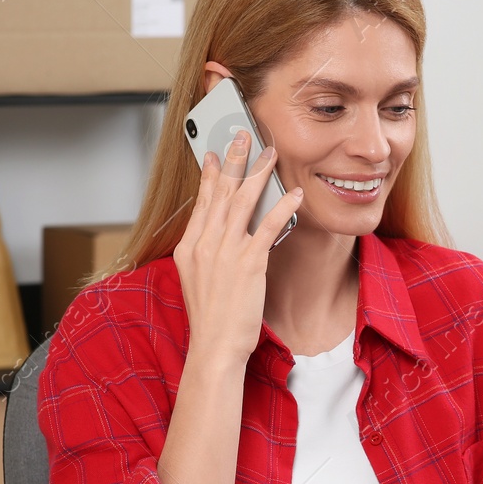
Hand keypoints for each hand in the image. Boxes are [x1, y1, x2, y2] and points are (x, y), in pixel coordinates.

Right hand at [171, 131, 303, 365]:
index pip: (201, 202)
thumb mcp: (197, 281)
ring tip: (271, 153)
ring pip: (242, 202)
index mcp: (188, 248)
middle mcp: (204, 245)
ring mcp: (225, 253)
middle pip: (220, 193)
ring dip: (258, 174)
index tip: (214, 154)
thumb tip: (217, 236)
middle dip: (233, 161)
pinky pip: (267, 226)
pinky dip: (281, 207)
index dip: (210, 175)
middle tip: (243, 135)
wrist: (214, 347)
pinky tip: (294, 193)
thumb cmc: (212, 320)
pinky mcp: (248, 264)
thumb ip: (205, 254)